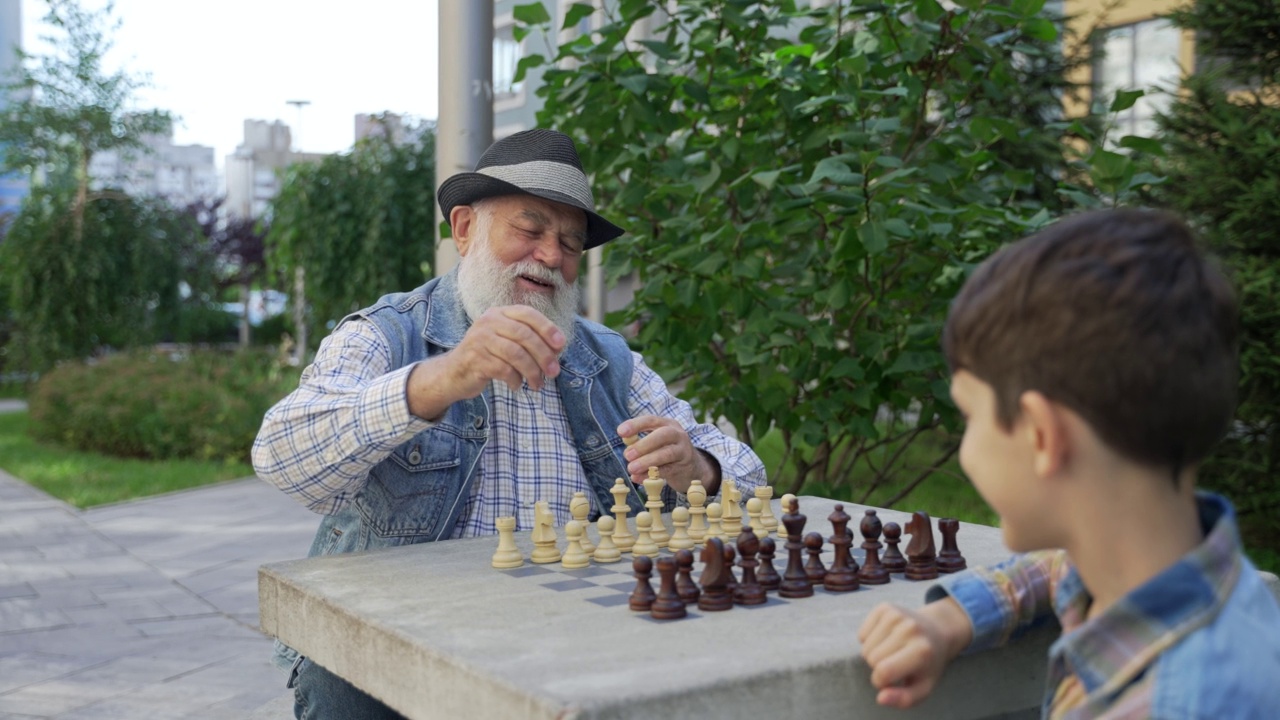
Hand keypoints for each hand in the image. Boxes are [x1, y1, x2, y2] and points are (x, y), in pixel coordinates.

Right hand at [406, 305, 564, 420]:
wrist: (454, 373)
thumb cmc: (488, 356)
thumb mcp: (507, 341)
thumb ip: (529, 341)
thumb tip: (558, 349)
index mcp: (499, 313)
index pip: (528, 314)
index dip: (547, 328)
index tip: (561, 345)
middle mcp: (488, 322)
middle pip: (524, 335)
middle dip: (543, 355)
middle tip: (554, 372)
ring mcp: (479, 340)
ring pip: (516, 354)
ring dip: (532, 372)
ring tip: (537, 384)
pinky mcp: (474, 360)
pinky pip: (504, 370)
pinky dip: (515, 380)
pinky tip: (517, 386)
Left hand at [617, 415, 719, 493]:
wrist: (692, 467)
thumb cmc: (667, 451)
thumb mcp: (655, 444)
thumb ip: (640, 444)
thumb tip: (627, 452)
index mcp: (667, 424)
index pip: (651, 420)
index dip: (635, 425)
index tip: (620, 432)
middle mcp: (677, 434)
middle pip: (662, 435)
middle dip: (643, 445)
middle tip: (627, 455)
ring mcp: (683, 450)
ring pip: (666, 453)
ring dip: (647, 461)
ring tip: (631, 469)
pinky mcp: (685, 465)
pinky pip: (668, 470)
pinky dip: (651, 475)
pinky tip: (638, 478)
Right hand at [857, 598, 972, 707]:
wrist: (937, 631)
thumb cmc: (927, 664)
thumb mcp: (923, 687)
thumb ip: (903, 699)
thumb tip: (880, 698)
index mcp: (921, 651)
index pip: (883, 672)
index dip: (880, 682)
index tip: (890, 681)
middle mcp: (909, 629)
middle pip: (872, 658)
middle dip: (878, 667)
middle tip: (895, 663)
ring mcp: (896, 615)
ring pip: (865, 647)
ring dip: (873, 654)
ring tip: (891, 651)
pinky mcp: (885, 607)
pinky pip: (862, 634)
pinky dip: (869, 640)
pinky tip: (885, 639)